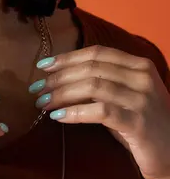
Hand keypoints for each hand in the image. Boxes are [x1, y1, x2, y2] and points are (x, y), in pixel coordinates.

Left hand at [31, 45, 169, 178]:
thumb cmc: (142, 125)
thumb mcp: (125, 96)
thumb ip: (102, 81)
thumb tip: (59, 75)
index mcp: (139, 65)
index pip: (97, 53)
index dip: (67, 57)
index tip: (43, 65)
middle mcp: (142, 77)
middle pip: (91, 68)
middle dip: (59, 77)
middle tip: (37, 88)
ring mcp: (142, 99)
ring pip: (92, 86)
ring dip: (62, 94)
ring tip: (43, 103)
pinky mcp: (137, 123)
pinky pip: (99, 111)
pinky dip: (75, 112)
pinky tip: (58, 117)